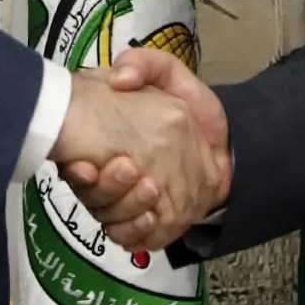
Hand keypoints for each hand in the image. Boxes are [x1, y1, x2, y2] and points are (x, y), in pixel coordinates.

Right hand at [54, 48, 230, 251]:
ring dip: (128, 210)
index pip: (82, 171)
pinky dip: (140, 233)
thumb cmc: (189, 104)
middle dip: (108, 191)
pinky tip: (152, 218)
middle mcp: (115, 180)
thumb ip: (143, 64)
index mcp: (110, 147)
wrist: (225, 136)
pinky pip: (136, 241)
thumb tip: (121, 79)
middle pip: (97, 201)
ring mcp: (132, 204)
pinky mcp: (155, 224)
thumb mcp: (166, 73)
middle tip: (128, 168)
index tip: (84, 168)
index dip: (79, 174)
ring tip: (150, 187)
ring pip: (114, 222)